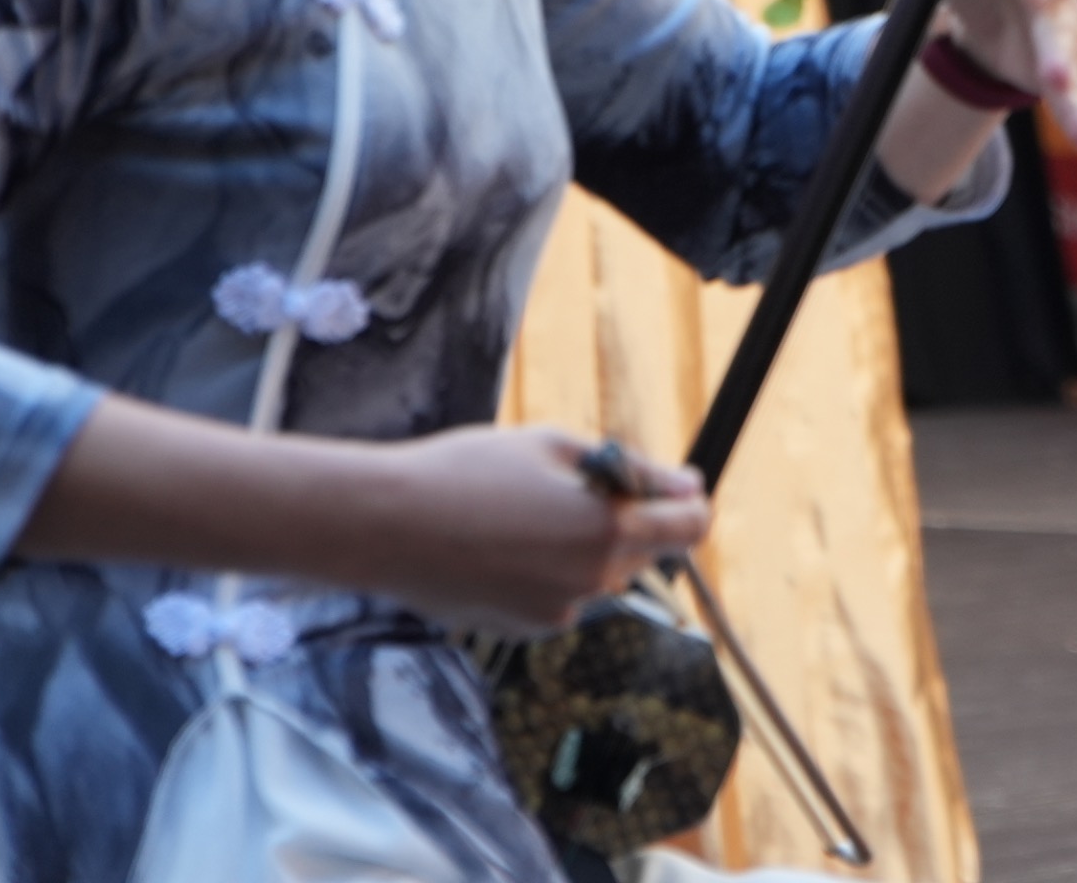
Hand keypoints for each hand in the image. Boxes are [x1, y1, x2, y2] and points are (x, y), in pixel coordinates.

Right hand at [368, 427, 706, 633]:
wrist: (386, 527)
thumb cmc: (469, 471)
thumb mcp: (557, 447)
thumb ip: (632, 471)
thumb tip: (687, 487)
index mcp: (608, 530)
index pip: (690, 527)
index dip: (688, 503)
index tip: (674, 488)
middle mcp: (592, 581)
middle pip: (643, 551)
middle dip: (626, 520)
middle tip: (572, 487)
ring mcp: (558, 612)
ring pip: (599, 575)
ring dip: (584, 548)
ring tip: (522, 514)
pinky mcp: (525, 629)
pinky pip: (561, 597)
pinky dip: (548, 573)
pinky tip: (500, 547)